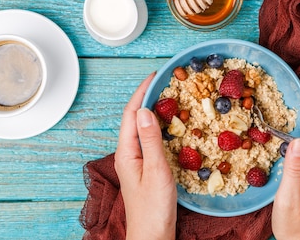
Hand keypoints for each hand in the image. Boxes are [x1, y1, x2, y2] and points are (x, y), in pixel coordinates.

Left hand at [114, 72, 176, 239]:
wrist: (152, 237)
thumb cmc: (154, 209)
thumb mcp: (157, 170)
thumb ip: (151, 140)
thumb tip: (145, 110)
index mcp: (126, 152)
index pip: (131, 114)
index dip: (142, 92)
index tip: (155, 75)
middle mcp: (128, 154)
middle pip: (135, 118)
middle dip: (148, 97)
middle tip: (166, 82)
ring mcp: (136, 162)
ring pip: (143, 129)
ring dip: (154, 111)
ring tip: (170, 97)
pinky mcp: (145, 169)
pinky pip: (150, 140)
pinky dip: (160, 127)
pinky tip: (172, 126)